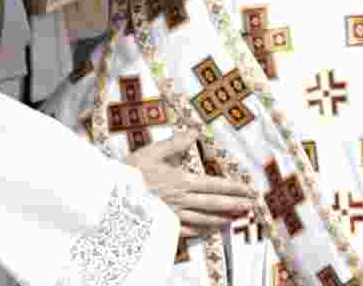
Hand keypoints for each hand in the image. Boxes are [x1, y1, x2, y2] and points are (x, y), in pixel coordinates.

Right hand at [125, 131, 255, 236]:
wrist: (110, 197)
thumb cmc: (130, 172)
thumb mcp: (151, 152)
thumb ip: (175, 144)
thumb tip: (194, 132)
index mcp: (180, 181)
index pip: (214, 185)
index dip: (234, 188)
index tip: (249, 189)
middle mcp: (181, 200)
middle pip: (214, 204)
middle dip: (235, 205)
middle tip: (252, 207)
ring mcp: (174, 215)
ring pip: (205, 220)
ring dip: (224, 219)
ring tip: (238, 220)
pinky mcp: (165, 226)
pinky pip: (189, 231)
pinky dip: (203, 231)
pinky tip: (211, 231)